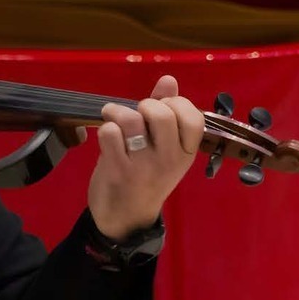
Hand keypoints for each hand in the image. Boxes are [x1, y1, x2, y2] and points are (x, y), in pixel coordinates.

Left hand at [87, 75, 203, 238]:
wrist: (126, 218)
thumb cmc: (145, 177)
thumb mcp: (163, 149)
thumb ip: (167, 112)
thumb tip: (168, 80)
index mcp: (186, 152)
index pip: (193, 117)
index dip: (175, 103)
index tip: (163, 108)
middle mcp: (169, 159)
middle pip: (162, 114)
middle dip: (145, 105)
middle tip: (137, 114)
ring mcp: (144, 166)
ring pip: (132, 120)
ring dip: (118, 112)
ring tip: (114, 118)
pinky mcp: (118, 171)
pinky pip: (110, 134)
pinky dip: (105, 129)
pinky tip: (106, 136)